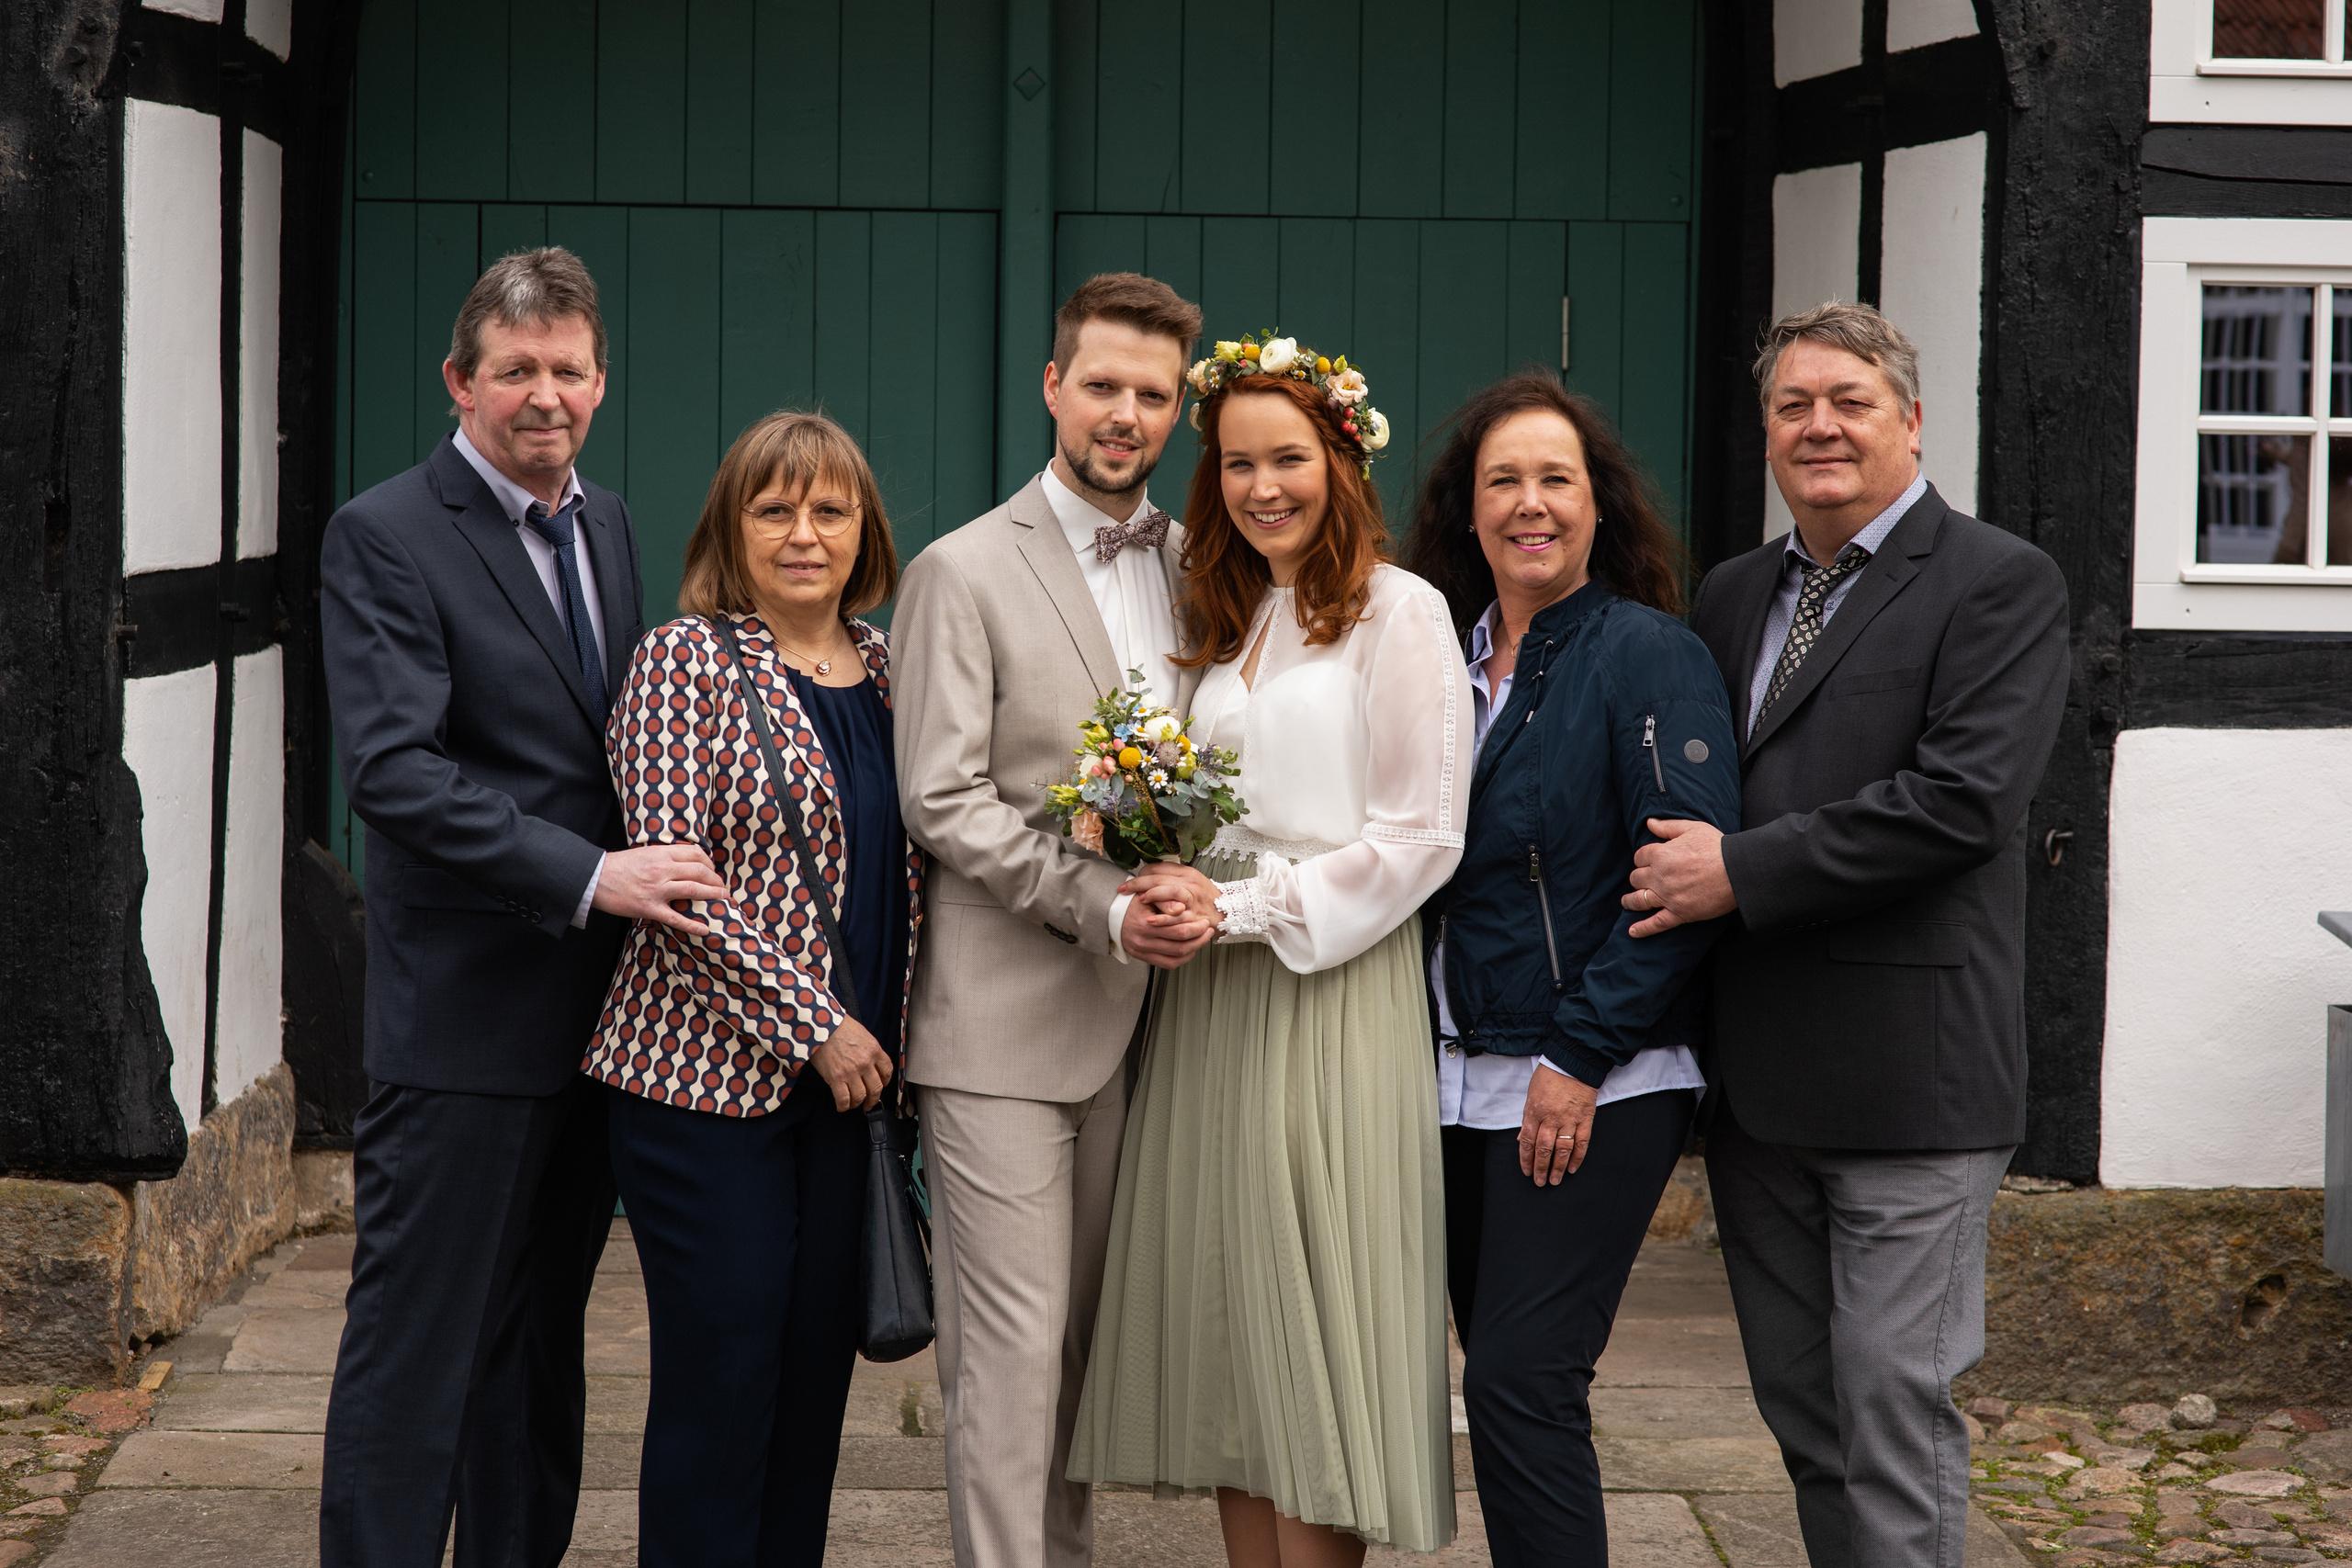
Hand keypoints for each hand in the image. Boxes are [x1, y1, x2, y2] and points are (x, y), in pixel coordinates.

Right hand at [593, 843, 731, 935]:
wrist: (595, 878)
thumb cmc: (619, 866)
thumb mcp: (645, 853)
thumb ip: (665, 856)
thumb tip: (685, 861)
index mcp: (662, 854)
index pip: (696, 854)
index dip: (710, 863)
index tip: (713, 870)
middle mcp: (662, 869)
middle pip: (700, 872)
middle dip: (716, 880)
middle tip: (722, 888)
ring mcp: (657, 889)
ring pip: (694, 890)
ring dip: (713, 895)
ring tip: (723, 900)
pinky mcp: (649, 908)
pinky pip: (676, 918)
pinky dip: (692, 925)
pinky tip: (704, 929)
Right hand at [807, 1017, 892, 1111]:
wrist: (820, 1026)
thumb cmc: (838, 1026)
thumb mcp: (862, 1034)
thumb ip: (868, 1049)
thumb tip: (869, 1062)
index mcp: (874, 1050)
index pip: (887, 1070)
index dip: (885, 1081)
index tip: (881, 1085)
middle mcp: (866, 1063)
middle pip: (876, 1088)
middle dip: (873, 1098)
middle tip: (870, 1103)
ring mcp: (852, 1072)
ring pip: (861, 1096)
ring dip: (858, 1103)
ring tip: (854, 1104)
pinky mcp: (836, 1078)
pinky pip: (844, 1099)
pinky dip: (844, 1106)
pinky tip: (842, 1106)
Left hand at [1118, 862, 1221, 920]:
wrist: (1228, 911)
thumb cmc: (1204, 897)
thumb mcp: (1190, 880)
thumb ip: (1170, 877)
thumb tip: (1146, 874)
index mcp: (1186, 873)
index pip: (1158, 868)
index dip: (1142, 875)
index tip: (1130, 883)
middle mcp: (1190, 884)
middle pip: (1160, 878)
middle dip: (1139, 884)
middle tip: (1124, 890)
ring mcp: (1193, 900)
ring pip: (1170, 891)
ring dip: (1152, 896)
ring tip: (1138, 900)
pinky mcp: (1195, 917)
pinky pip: (1178, 917)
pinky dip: (1163, 918)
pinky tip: (1151, 920)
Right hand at [1119, 883, 1215, 969]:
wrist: (1111, 915)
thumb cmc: (1132, 903)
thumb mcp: (1148, 896)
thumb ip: (1166, 901)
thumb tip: (1183, 907)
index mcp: (1145, 924)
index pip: (1178, 930)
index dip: (1196, 927)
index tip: (1205, 920)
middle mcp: (1143, 941)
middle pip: (1180, 945)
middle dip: (1199, 937)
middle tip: (1208, 929)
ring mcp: (1142, 951)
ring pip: (1176, 957)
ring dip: (1194, 948)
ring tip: (1202, 938)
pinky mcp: (1142, 957)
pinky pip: (1168, 964)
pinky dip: (1182, 958)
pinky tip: (1190, 949)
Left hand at [1520, 1063, 1597, 1184]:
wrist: (1573, 1062)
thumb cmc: (1549, 1076)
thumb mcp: (1531, 1095)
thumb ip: (1528, 1118)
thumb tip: (1522, 1138)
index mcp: (1534, 1112)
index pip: (1527, 1141)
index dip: (1526, 1159)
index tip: (1526, 1171)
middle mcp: (1551, 1118)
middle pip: (1544, 1149)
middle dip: (1540, 1168)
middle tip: (1540, 1181)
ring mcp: (1569, 1120)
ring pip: (1562, 1150)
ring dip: (1558, 1167)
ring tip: (1555, 1180)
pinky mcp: (1585, 1119)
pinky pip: (1581, 1142)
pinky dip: (1577, 1157)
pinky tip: (1572, 1168)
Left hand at [1623, 819, 1735, 937]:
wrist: (1737, 871)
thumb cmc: (1717, 847)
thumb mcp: (1692, 828)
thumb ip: (1668, 826)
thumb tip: (1649, 822)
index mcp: (1660, 855)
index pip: (1639, 857)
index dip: (1642, 858)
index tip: (1647, 861)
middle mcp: (1659, 877)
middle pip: (1636, 878)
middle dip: (1638, 878)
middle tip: (1641, 880)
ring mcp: (1667, 897)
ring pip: (1639, 900)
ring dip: (1630, 901)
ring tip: (1627, 902)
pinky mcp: (1679, 914)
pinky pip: (1656, 923)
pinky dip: (1643, 929)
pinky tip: (1632, 932)